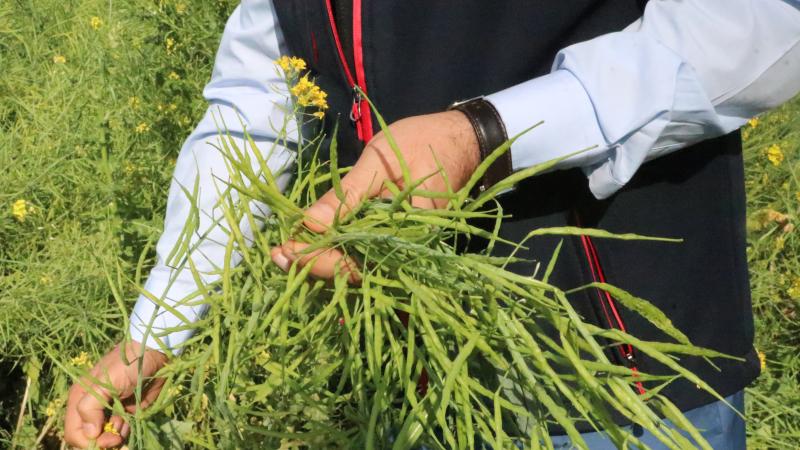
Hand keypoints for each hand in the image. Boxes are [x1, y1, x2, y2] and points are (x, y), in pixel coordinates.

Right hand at [64, 340, 168, 448]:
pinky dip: (125, 432)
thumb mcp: (103, 384)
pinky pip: (121, 431)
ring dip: (115, 437)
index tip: (109, 440)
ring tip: (125, 422)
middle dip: (102, 442)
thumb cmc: (126, 365)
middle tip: (118, 439)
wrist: (154, 355)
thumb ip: (89, 408)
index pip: (74, 433)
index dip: (88, 442)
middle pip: (89, 438)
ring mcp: (109, 411)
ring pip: (105, 437)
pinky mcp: (126, 412)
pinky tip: (130, 421)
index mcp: (80, 400)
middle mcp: (92, 408)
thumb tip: (90, 434)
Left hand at [271, 110, 479, 280]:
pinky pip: (366, 255)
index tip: (284, 251)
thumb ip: (346, 197)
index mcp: (406, 237)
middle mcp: (406, 251)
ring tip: (286, 251)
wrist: (462, 138)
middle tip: (277, 254)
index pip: (355, 265)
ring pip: (358, 267)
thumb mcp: (378, 164)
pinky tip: (313, 243)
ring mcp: (403, 248)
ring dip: (322, 261)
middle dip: (312, 266)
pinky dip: (338, 252)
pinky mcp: (397, 239)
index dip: (317, 261)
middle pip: (353, 273)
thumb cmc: (422, 144)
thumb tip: (308, 225)